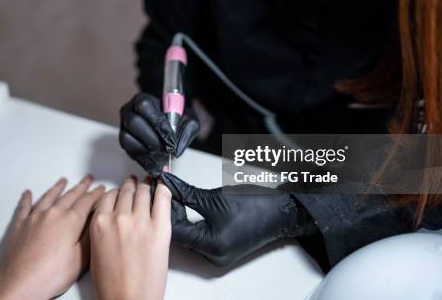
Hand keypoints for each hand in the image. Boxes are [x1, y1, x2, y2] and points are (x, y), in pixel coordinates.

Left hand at [0, 176, 104, 299]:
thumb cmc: (49, 276)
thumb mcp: (81, 260)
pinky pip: (24, 207)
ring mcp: (34, 218)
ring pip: (48, 197)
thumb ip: (90, 237)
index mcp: (69, 221)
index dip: (96, 194)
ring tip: (63, 181)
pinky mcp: (19, 226)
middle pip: (70, 195)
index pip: (87, 201)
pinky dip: (26, 199)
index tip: (101, 189)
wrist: (19, 284)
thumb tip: (97, 220)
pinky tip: (28, 193)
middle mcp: (52, 214)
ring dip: (57, 188)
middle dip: (81, 187)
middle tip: (88, 179)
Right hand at [90, 176, 171, 299]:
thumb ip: (102, 231)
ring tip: (149, 182)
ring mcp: (140, 221)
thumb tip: (111, 220)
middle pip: (126, 192)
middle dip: (131, 186)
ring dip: (146, 185)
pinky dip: (163, 188)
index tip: (119, 191)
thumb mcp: (96, 252)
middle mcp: (118, 218)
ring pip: (143, 192)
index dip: (115, 192)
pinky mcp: (160, 228)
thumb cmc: (112, 286)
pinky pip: (162, 199)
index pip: (107, 197)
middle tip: (135, 182)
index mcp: (99, 224)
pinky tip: (164, 184)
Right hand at [119, 92, 199, 175]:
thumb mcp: (189, 119)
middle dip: (152, 138)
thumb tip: (177, 146)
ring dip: (146, 149)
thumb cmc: (176, 121)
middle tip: (166, 148)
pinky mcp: (124, 142)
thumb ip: (189, 127)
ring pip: (127, 138)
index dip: (158, 123)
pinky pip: (128, 151)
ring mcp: (124, 127)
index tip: (171, 137)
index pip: (145, 106)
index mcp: (143, 100)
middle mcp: (129, 111)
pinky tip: (155, 162)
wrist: (170, 130)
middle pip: (133, 122)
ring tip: (161, 153)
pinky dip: (143, 159)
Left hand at [160, 172, 315, 266]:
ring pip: (189, 235)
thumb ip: (187, 192)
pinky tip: (189, 207)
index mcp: (212, 245)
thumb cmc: (257, 205)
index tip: (159, 190)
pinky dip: (193, 221)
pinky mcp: (222, 247)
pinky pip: (200, 236)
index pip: (176, 229)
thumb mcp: (215, 197)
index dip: (166, 208)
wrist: (282, 211)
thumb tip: (169, 185)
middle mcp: (214, 255)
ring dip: (182, 216)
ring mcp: (218, 253)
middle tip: (166, 191)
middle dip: (172, 212)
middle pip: (181, 234)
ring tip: (176, 196)